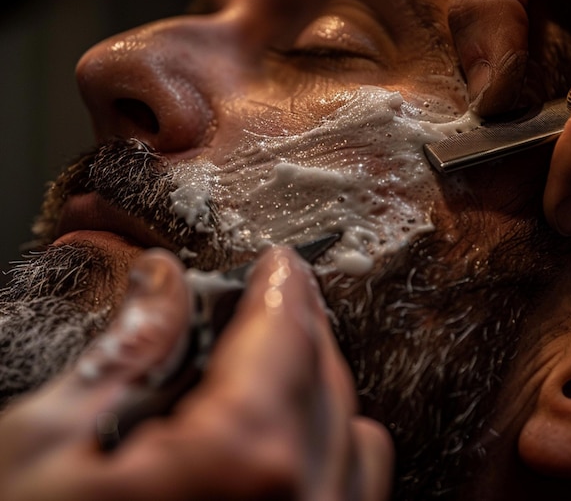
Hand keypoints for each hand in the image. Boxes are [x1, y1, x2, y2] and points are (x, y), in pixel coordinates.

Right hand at [0, 247, 392, 499]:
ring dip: (320, 382)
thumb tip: (161, 278)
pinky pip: (355, 492)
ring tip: (272, 359)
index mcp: (241, 465)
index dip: (283, 286)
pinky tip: (287, 435)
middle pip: (326, 377)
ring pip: (356, 432)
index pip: (286, 336)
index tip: (281, 262)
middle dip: (299, 326)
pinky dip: (335, 445)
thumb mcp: (45, 445)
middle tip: (270, 295)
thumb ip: (127, 349)